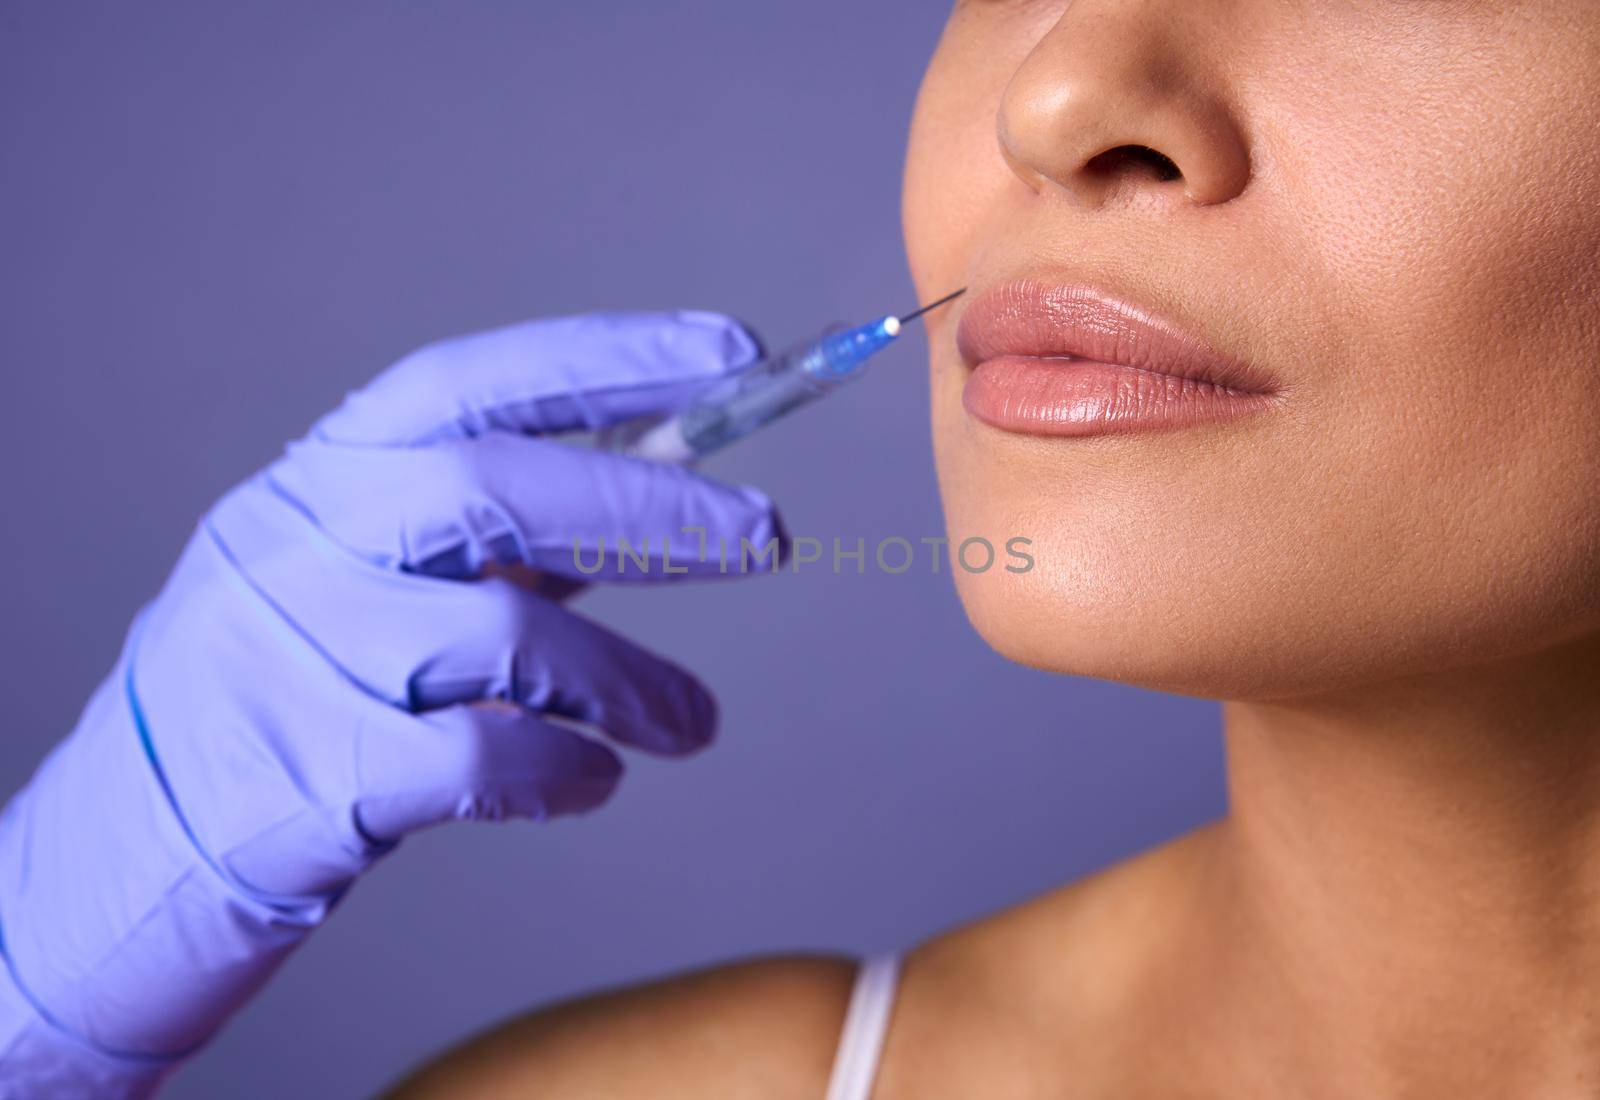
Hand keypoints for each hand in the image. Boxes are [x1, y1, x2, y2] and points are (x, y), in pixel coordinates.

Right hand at [0, 311, 783, 1096]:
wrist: (129, 846)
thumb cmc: (289, 692)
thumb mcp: (366, 578)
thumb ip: (494, 533)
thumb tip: (669, 484)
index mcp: (318, 474)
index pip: (475, 380)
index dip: (609, 359)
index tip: (730, 356)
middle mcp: (296, 542)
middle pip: (499, 486)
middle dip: (655, 509)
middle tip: (767, 539)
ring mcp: (293, 657)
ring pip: (510, 636)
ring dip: (633, 680)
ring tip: (691, 723)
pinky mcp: (309, 778)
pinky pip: (484, 757)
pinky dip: (569, 768)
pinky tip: (595, 778)